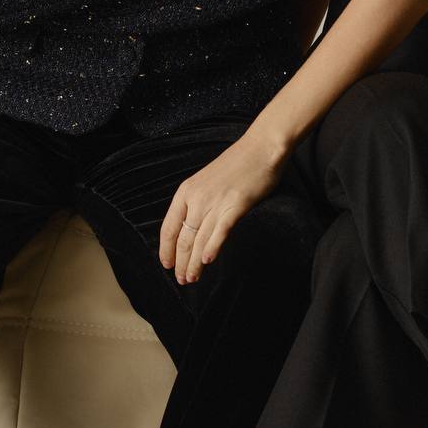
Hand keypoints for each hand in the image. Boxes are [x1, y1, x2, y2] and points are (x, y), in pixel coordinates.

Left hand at [158, 129, 286, 283]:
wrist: (261, 147)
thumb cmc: (238, 164)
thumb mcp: (207, 181)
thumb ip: (198, 201)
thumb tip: (192, 227)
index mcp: (186, 191)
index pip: (168, 227)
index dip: (166, 249)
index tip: (167, 265)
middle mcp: (197, 198)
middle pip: (183, 238)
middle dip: (180, 262)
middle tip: (182, 280)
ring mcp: (216, 202)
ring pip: (198, 240)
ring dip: (194, 263)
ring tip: (192, 278)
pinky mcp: (235, 205)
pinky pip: (219, 231)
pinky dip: (212, 248)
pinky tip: (208, 261)